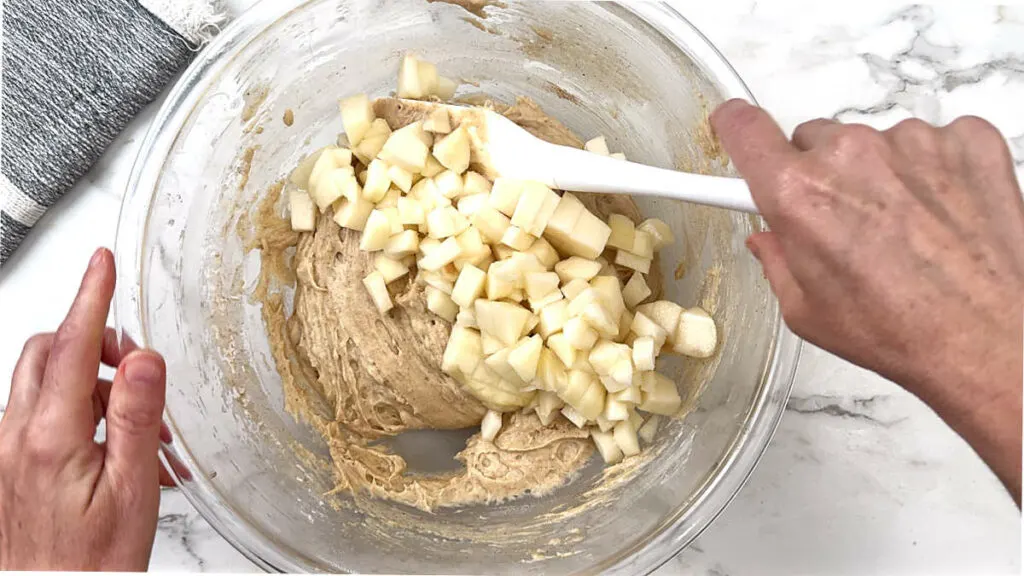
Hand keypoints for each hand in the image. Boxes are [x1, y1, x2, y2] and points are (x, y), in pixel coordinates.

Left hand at [0, 248, 174, 569]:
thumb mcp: (131, 490)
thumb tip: (141, 358)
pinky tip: (112, 448)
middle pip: (45, 353)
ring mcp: (4, 454)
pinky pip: (37, 416)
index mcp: (47, 439)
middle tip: (133, 361)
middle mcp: (13, 440)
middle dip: (90, 341)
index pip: (69, 347)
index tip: (101, 263)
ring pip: (41, 383)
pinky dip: (77, 413)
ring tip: (140, 429)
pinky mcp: (6, 468)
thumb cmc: (93, 563)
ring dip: (91, 385)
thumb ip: (134, 418)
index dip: (89, 297)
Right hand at [711, 100, 1023, 501]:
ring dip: (877, 175)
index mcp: (798, 195)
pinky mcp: (966, 141)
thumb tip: (769, 238)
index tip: (733, 126)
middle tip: (842, 224)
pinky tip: (938, 217)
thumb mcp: (806, 310)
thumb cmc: (902, 331)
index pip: (743, 128)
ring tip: (901, 232)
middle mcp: (851, 157)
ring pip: (872, 143)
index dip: (733, 126)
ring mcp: (912, 143)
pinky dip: (932, 172)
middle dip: (818, 175)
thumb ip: (776, 259)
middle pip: (812, 139)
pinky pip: (931, 142)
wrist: (990, 339)